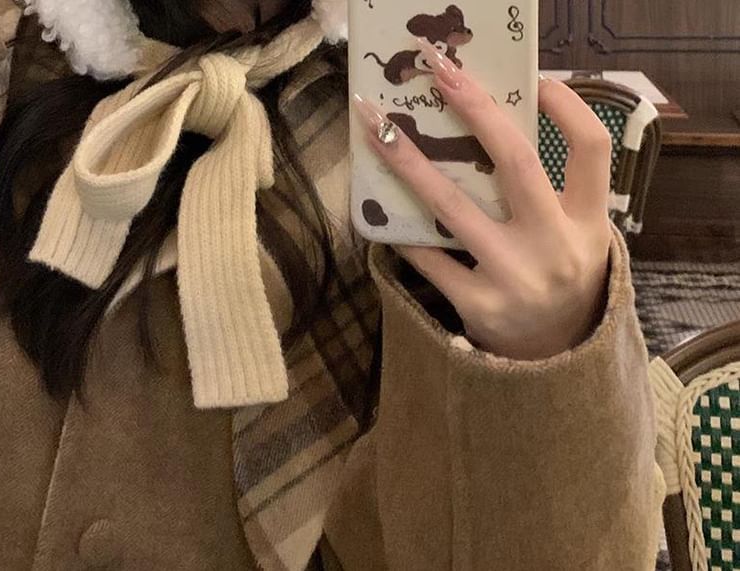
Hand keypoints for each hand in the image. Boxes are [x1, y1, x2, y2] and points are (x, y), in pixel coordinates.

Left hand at [352, 40, 613, 360]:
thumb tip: (490, 128)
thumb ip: (551, 193)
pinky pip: (429, 256)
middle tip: (439, 71)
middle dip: (476, 109)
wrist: (556, 361)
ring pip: (453, 206)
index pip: (592, 150)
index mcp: (588, 224)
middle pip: (517, 163)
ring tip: (375, 127)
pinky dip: (403, 229)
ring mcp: (515, 278)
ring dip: (409, 161)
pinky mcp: (478, 306)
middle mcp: (556, 247)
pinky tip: (381, 206)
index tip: (537, 78)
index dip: (568, 108)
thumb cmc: (559, 282)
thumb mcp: (574, 237)